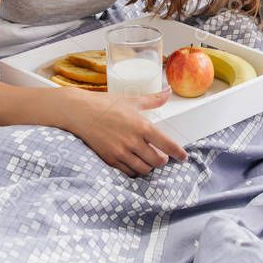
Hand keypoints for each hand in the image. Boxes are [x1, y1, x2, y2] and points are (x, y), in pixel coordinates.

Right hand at [63, 88, 188, 177]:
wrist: (79, 112)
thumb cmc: (105, 104)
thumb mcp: (131, 100)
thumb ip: (153, 99)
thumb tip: (169, 91)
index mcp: (141, 126)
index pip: (167, 144)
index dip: (178, 153)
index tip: (183, 156)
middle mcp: (133, 141)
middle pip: (157, 161)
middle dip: (163, 160)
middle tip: (163, 156)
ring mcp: (121, 152)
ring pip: (144, 169)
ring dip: (149, 166)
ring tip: (149, 160)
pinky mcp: (110, 159)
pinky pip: (128, 172)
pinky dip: (135, 170)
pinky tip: (135, 164)